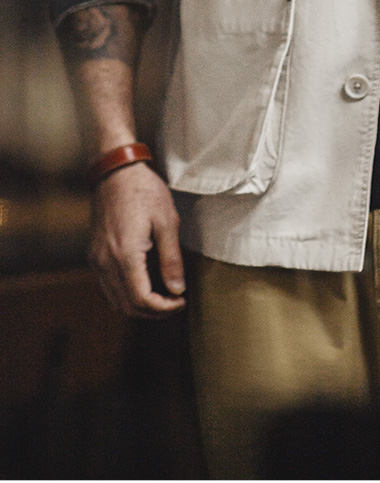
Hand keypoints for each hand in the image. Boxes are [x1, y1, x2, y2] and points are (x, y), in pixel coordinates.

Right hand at [89, 162, 185, 316]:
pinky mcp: (94, 255)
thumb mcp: (166, 221)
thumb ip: (171, 259)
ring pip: (115, 300)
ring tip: (163, 297)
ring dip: (139, 306)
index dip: (164, 309)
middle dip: (154, 312)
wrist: (115, 171)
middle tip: (175, 302)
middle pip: (127, 306)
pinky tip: (145, 285)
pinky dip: (126, 295)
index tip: (182, 301)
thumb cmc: (144, 191)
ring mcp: (96, 259)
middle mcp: (105, 262)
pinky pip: (107, 287)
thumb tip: (177, 290)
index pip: (142, 300)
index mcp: (125, 254)